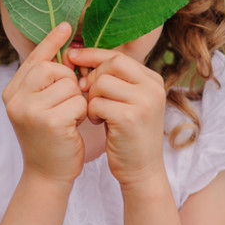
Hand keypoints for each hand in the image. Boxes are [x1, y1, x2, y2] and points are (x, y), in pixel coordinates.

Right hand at [2, 22, 86, 184]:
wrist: (47, 175)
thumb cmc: (50, 138)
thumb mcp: (41, 106)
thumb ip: (46, 81)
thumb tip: (68, 49)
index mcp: (11, 92)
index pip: (34, 58)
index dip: (51, 41)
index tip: (68, 26)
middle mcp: (15, 99)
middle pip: (52, 67)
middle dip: (69, 81)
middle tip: (69, 101)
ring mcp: (30, 110)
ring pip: (68, 84)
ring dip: (77, 99)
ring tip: (70, 117)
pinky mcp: (49, 122)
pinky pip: (78, 102)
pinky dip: (83, 113)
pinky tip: (75, 126)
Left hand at [65, 47, 167, 186]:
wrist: (141, 169)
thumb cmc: (127, 134)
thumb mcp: (126, 101)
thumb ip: (112, 80)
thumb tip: (78, 55)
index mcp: (152, 80)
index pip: (119, 55)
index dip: (93, 55)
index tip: (72, 56)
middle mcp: (153, 87)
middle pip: (112, 64)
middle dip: (92, 77)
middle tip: (85, 92)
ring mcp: (144, 102)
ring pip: (102, 82)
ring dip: (91, 97)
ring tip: (97, 113)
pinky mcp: (130, 117)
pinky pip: (97, 103)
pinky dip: (92, 112)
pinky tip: (99, 123)